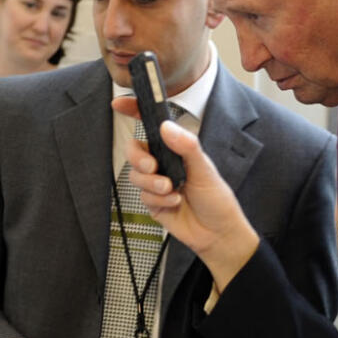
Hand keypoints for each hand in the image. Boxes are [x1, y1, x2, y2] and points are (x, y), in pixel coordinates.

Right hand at [113, 102, 259, 291]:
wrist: (217, 234)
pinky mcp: (153, 202)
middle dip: (138, 157)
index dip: (134, 111)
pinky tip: (174, 202)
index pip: (152, 125)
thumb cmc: (217, 200)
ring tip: (172, 189)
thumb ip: (187, 146)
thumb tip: (167, 127)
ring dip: (152, 183)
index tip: (120, 104)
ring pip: (136, 175)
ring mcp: (157, 183)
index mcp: (177, 149)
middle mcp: (164, 163)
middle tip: (152, 166)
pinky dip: (158, 199)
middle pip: (134, 151)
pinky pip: (143, 196)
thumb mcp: (205, 169)